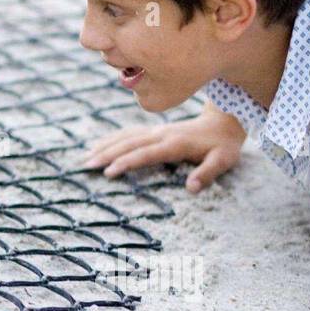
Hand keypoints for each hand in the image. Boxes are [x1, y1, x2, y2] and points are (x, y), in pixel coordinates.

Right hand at [82, 106, 244, 191]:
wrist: (223, 121)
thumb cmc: (223, 146)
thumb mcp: (223, 161)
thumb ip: (207, 173)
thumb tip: (191, 188)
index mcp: (174, 144)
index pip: (145, 154)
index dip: (126, 162)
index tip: (108, 172)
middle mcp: (161, 135)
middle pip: (129, 143)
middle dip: (107, 154)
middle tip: (87, 165)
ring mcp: (156, 131)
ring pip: (125, 136)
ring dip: (105, 146)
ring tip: (86, 156)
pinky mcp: (154, 130)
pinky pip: (129, 133)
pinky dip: (112, 138)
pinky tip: (99, 144)